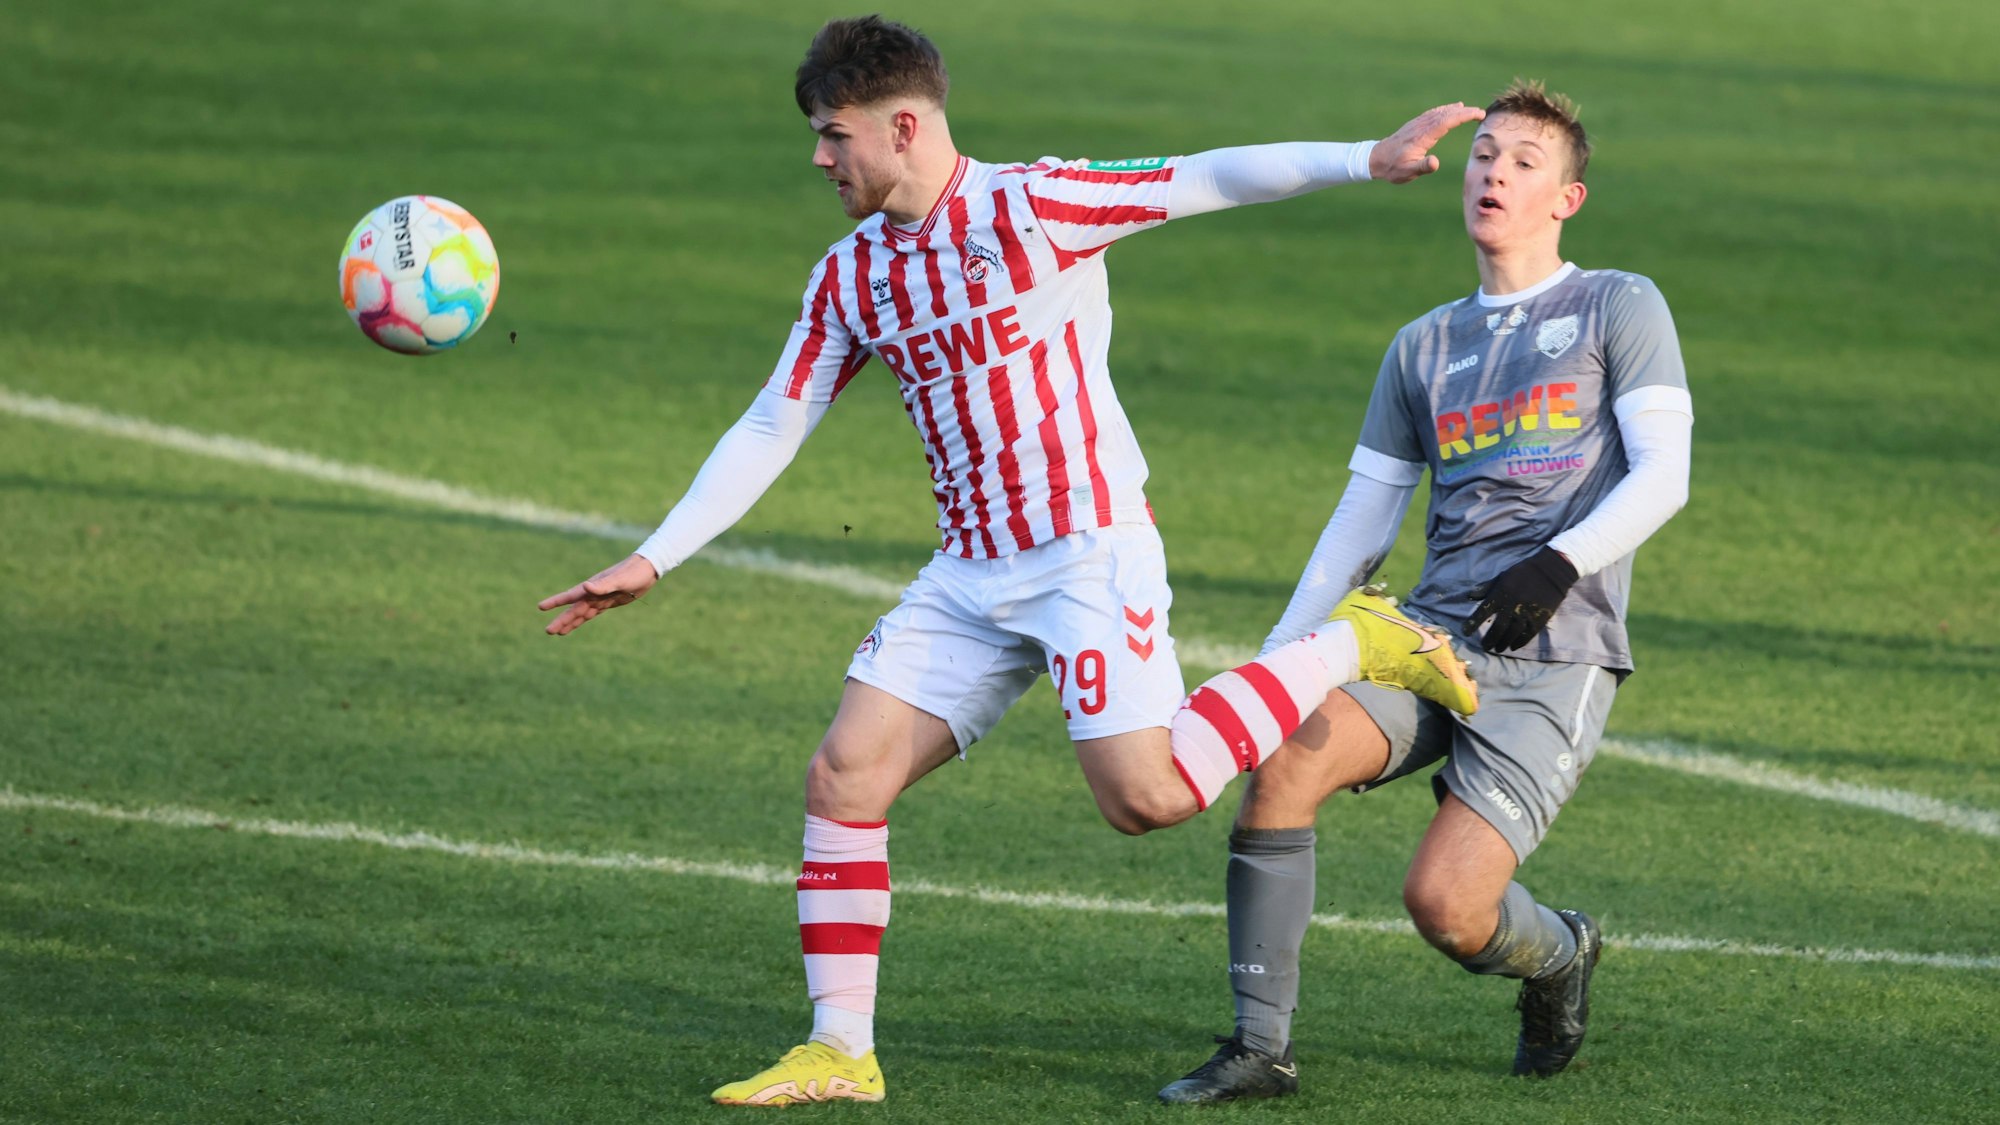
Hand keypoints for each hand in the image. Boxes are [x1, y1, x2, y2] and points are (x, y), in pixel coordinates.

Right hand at [538, 554, 659, 635]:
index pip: (570, 596)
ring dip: (570, 622)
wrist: (647, 570)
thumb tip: (585, 586)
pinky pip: (592, 613)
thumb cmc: (633, 572)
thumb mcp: (620, 579)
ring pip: (582, 613)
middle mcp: (593, 593)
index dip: (556, 602)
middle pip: (574, 609)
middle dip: (561, 620)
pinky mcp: (609, 602)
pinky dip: (583, 619)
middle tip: (548, 631)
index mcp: (592, 587)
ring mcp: (600, 598)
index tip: (540, 607)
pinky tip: (576, 624)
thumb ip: (603, 584)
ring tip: (557, 633)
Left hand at [1370, 102, 1485, 183]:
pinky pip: (1433, 113)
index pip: (1447, 121)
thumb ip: (1423, 167)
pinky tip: (1450, 109)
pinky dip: (1444, 110)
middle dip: (1464, 112)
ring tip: (1468, 109)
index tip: (1478, 114)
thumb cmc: (1393, 168)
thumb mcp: (1408, 172)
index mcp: (1423, 136)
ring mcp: (1417, 124)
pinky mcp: (1414, 125)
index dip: (1463, 116)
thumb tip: (1435, 162)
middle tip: (1480, 112)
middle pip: (1446, 114)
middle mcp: (1421, 127)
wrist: (1375, 159)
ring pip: (1439, 112)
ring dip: (1455, 110)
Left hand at [1466, 547, 1577, 652]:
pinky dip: (1519, 642)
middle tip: (1484, 646)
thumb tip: (1469, 596)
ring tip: (1497, 648)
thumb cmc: (1523, 573)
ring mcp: (1527, 613)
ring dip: (1503, 643)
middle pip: (1498, 627)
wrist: (1551, 571)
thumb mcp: (1502, 576)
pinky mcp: (1539, 618)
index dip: (1472, 623)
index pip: (1483, 611)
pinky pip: (1527, 635)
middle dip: (1490, 639)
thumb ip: (1486, 587)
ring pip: (1512, 633)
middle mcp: (1512, 606)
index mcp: (1501, 594)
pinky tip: (1513, 647)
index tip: (1465, 632)